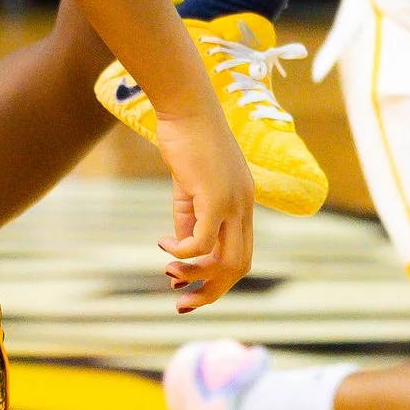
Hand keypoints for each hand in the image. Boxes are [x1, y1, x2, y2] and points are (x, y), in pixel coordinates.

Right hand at [151, 95, 256, 313]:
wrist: (187, 107)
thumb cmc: (186, 139)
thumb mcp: (188, 186)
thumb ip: (188, 217)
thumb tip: (182, 249)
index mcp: (243, 203)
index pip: (241, 253)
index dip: (216, 277)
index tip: (186, 285)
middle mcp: (245, 206)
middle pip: (240, 266)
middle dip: (211, 291)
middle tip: (181, 302)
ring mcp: (234, 202)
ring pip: (226, 260)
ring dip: (196, 276)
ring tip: (170, 274)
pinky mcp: (215, 197)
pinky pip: (202, 242)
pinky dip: (183, 253)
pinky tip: (164, 247)